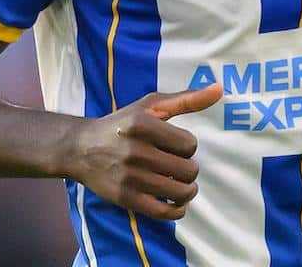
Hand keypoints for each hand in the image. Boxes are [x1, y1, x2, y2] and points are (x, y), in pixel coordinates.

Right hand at [63, 83, 222, 220]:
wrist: (81, 148)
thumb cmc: (122, 123)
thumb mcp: (151, 105)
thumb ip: (187, 99)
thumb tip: (219, 89)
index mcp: (142, 124)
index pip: (189, 144)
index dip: (188, 146)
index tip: (176, 146)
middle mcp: (135, 150)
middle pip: (187, 170)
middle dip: (188, 169)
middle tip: (178, 166)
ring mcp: (129, 176)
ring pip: (179, 192)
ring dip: (187, 190)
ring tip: (181, 184)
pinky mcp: (125, 198)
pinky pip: (163, 212)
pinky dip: (177, 210)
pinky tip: (176, 202)